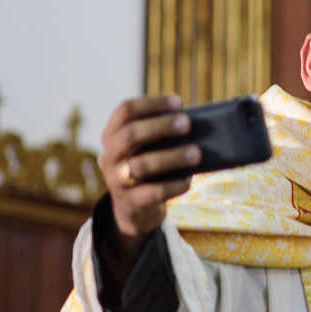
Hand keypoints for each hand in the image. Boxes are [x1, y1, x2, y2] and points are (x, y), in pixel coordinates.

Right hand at [98, 95, 200, 255]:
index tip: (179, 102)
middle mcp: (109, 156)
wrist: (135, 209)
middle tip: (187, 124)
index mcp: (113, 135)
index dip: (151, 103)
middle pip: (130, 135)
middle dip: (160, 126)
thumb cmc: (150, 168)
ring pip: (140, 165)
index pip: (125, 110)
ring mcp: (116, 181)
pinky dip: (174, 185)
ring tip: (197, 153)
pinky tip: (188, 179)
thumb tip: (200, 127)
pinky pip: (153, 192)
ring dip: (171, 157)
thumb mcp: (150, 149)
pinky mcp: (130, 203)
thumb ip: (164, 137)